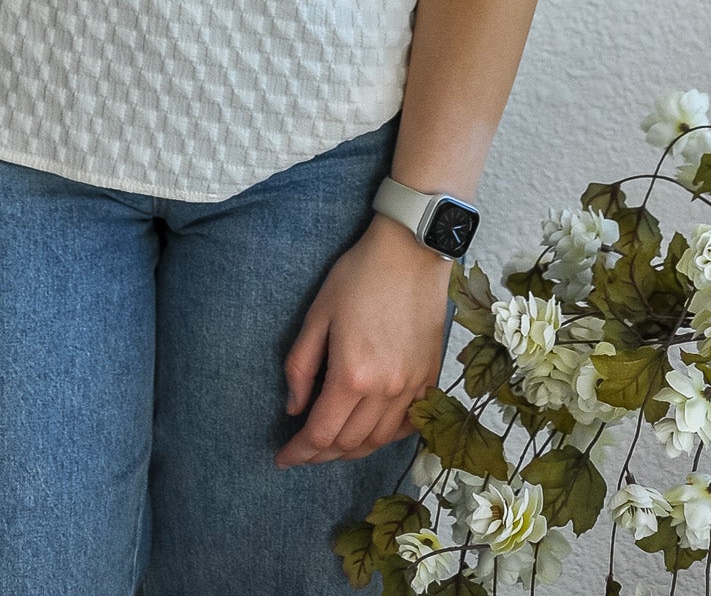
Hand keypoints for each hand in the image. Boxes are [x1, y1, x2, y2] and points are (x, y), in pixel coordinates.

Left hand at [274, 211, 452, 466]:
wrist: (410, 253)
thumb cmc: (357, 277)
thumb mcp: (317, 316)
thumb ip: (301, 367)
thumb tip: (294, 408)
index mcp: (352, 376)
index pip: (321, 435)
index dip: (298, 452)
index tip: (281, 458)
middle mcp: (385, 391)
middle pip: (349, 444)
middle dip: (320, 455)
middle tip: (301, 452)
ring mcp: (412, 388)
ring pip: (378, 441)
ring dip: (350, 450)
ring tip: (330, 445)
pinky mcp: (429, 379)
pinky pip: (406, 426)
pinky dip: (384, 437)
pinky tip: (369, 431)